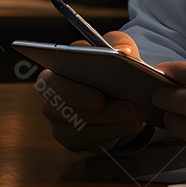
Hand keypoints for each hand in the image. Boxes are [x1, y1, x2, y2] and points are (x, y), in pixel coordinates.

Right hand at [37, 31, 145, 152]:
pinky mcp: (73, 141)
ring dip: (112, 125)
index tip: (99, 100)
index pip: (49, 84)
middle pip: (65, 113)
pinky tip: (131, 125)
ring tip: (136, 116)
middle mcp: (51, 101)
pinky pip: (90, 143)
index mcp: (53, 73)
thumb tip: (124, 51)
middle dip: (101, 114)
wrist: (114, 87)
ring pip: (80, 131)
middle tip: (129, 109)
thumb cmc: (108, 64)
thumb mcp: (115, 46)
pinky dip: (112, 135)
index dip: (72, 93)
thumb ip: (119, 43)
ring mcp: (60, 123)